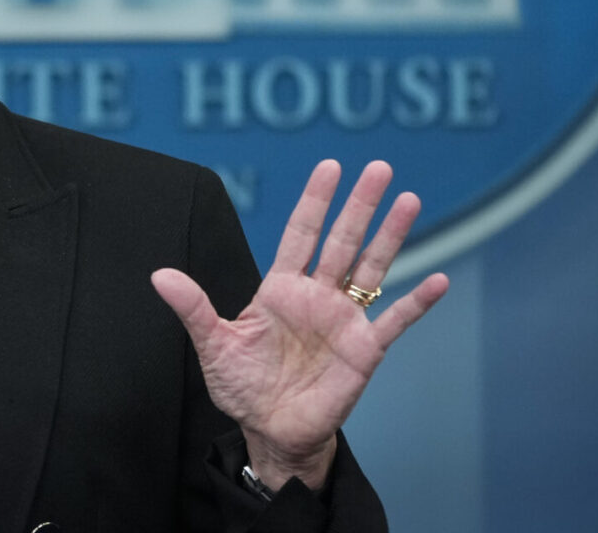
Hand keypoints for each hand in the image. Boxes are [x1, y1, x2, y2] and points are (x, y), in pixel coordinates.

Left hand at [151, 160, 448, 491]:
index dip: (315, 201)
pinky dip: (416, 302)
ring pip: (371, 268)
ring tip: (409, 200)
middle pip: (342, 240)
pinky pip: (394, 321)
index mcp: (280, 288)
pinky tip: (439, 280)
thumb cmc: (242, 386)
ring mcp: (343, 320)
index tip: (331, 166)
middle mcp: (316, 295)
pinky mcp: (364, 350)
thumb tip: (159, 275)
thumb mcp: (214, 345)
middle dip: (359, 205)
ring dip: (390, 236)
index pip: (300, 233)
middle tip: (379, 168)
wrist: (270, 430)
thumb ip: (194, 307)